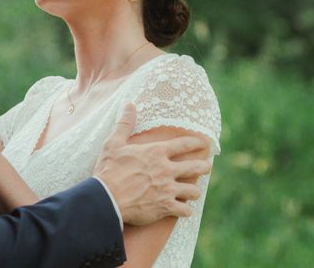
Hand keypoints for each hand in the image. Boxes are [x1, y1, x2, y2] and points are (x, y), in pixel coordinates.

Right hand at [93, 104, 210, 225]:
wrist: (106, 198)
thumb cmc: (109, 169)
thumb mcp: (114, 143)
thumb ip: (125, 123)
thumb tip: (129, 104)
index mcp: (156, 152)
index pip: (184, 144)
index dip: (197, 143)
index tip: (204, 143)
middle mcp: (166, 170)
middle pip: (195, 167)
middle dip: (204, 167)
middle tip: (207, 167)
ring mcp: (167, 189)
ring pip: (193, 191)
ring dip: (194, 192)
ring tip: (193, 192)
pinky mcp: (165, 207)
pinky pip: (184, 210)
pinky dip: (185, 210)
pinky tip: (184, 210)